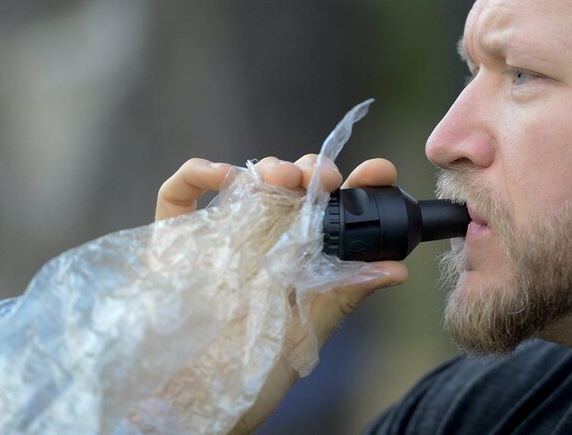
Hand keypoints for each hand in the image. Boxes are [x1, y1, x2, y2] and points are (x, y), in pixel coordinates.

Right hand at [155, 155, 407, 432]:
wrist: (199, 405)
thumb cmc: (257, 370)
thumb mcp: (308, 331)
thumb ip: (345, 295)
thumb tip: (397, 270)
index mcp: (301, 255)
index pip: (333, 206)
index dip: (357, 183)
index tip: (378, 172)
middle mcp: (263, 239)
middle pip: (292, 185)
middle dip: (313, 171)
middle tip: (327, 179)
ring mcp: (219, 237)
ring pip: (245, 181)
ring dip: (269, 168)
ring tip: (285, 179)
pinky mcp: (174, 243)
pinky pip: (178, 195)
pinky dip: (197, 174)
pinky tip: (221, 176)